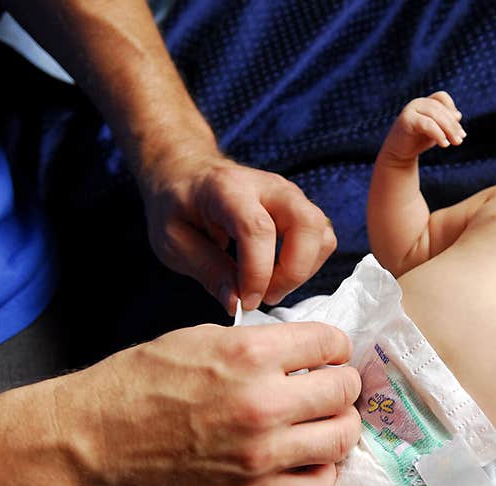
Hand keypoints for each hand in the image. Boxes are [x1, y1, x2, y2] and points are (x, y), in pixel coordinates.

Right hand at [59, 322, 361, 485]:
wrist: (96, 439)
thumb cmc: (142, 381)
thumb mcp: (202, 337)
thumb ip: (260, 341)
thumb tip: (303, 349)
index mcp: (250, 354)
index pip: (330, 343)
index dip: (334, 346)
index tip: (328, 354)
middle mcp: (262, 402)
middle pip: (343, 390)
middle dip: (341, 383)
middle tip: (328, 386)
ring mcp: (260, 453)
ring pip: (341, 438)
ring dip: (338, 426)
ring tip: (322, 421)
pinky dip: (321, 471)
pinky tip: (308, 458)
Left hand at [143, 155, 335, 313]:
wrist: (186, 173)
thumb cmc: (177, 204)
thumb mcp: (173, 241)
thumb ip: (207, 270)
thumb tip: (237, 303)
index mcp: (228, 188)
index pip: (258, 229)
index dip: (258, 272)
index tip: (247, 300)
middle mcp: (268, 186)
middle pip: (307, 224)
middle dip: (294, 271)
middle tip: (265, 295)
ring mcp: (290, 195)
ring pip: (322, 234)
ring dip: (303, 270)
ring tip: (271, 287)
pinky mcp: (300, 209)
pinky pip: (321, 239)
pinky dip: (308, 265)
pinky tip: (279, 275)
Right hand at [381, 91, 465, 161]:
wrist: (398, 154)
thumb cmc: (418, 140)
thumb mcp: (436, 130)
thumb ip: (446, 122)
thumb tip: (458, 115)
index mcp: (424, 102)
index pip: (441, 97)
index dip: (451, 108)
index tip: (457, 125)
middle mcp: (417, 103)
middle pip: (440, 108)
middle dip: (453, 124)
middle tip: (461, 138)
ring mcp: (410, 110)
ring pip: (435, 115)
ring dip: (449, 129)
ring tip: (456, 142)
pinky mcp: (406, 120)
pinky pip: (427, 124)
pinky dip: (438, 133)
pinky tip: (445, 144)